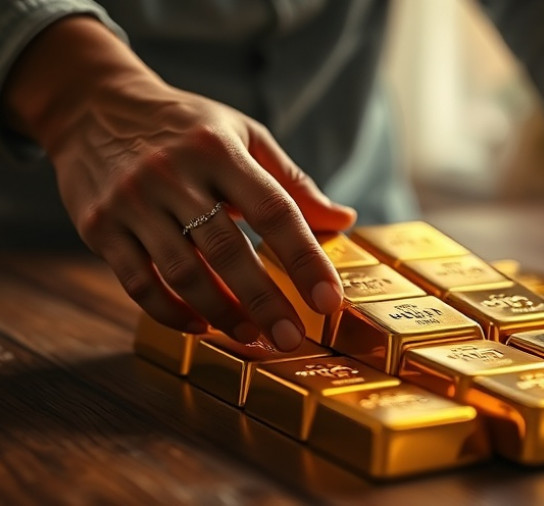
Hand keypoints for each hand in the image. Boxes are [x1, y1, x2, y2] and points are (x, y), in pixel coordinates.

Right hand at [1, 17, 355, 349]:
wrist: (92, 105)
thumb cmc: (184, 126)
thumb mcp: (242, 135)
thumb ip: (291, 181)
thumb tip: (344, 219)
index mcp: (219, 150)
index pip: (274, 211)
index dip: (305, 259)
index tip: (329, 300)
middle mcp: (174, 175)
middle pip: (228, 250)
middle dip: (265, 301)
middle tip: (291, 338)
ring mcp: (132, 202)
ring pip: (182, 273)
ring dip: (221, 313)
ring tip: (252, 338)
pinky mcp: (100, 227)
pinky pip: (137, 282)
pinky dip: (170, 312)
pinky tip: (200, 326)